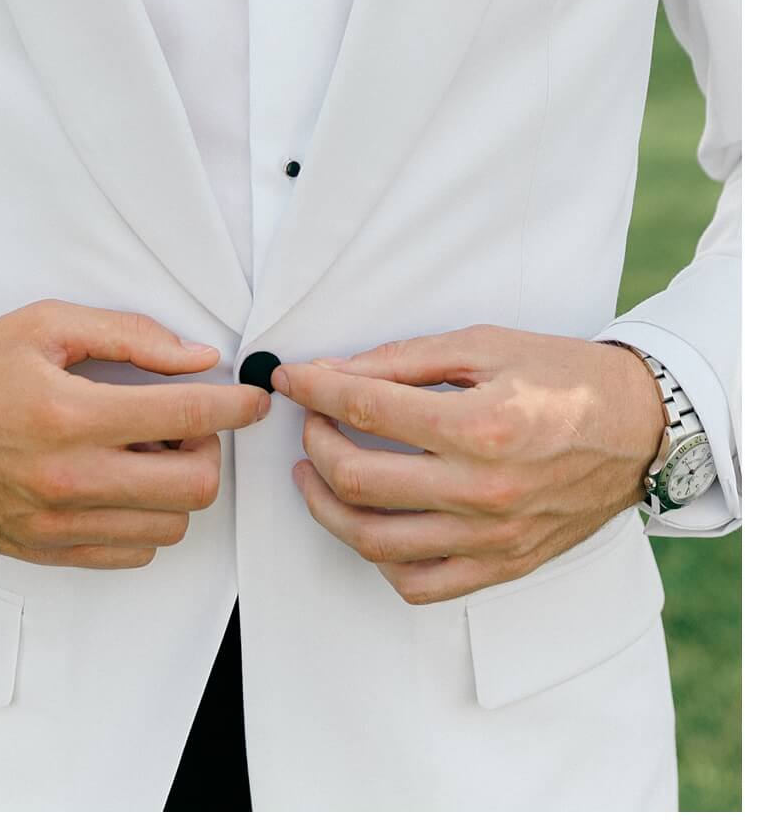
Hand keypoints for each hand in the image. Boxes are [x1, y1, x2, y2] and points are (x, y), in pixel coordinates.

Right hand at [0, 301, 271, 567]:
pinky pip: (132, 553)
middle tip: (182, 424)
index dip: (235, 405)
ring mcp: (55, 522)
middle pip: (194, 485)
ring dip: (174, 488)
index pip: (186, 415)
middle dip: (206, 450)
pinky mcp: (45, 550)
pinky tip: (117, 485)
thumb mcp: (42, 325)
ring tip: (142, 454)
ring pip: (170, 526)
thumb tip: (198, 359)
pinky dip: (142, 521)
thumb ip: (127, 336)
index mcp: (66, 413)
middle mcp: (65, 477)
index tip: (252, 398)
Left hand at [272, 324, 665, 604]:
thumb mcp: (481, 346)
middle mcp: (483, 489)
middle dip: (313, 444)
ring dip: (326, 506)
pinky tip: (369, 522)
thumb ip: (398, 362)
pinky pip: (420, 584)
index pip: (364, 409)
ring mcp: (493, 535)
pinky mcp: (504, 564)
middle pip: (356, 480)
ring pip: (375, 541)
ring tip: (316, 475)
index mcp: (480, 426)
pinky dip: (379, 559)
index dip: (312, 390)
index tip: (289, 379)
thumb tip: (328, 373)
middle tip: (310, 422)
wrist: (641, 427)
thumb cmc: (563, 377)